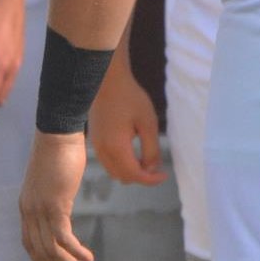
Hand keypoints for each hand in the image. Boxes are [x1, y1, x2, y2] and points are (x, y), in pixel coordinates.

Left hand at [21, 130, 95, 260]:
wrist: (57, 132)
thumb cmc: (58, 153)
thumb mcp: (52, 180)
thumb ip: (53, 196)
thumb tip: (61, 204)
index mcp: (26, 205)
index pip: (29, 241)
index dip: (40, 260)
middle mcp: (29, 210)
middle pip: (41, 250)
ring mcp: (40, 208)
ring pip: (52, 248)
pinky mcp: (54, 205)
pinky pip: (63, 238)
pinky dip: (76, 252)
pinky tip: (89, 257)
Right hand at [88, 66, 167, 184]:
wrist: (107, 80)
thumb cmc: (130, 98)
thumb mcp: (148, 123)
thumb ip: (151, 149)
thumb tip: (152, 169)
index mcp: (116, 147)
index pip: (135, 175)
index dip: (151, 180)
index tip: (165, 175)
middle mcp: (103, 150)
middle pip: (123, 177)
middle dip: (141, 176)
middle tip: (156, 165)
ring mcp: (96, 145)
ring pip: (113, 171)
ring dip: (130, 171)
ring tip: (144, 158)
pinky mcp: (94, 139)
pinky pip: (107, 162)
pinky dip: (120, 164)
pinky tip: (131, 151)